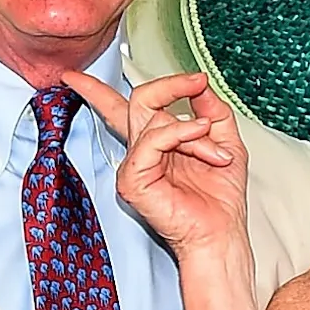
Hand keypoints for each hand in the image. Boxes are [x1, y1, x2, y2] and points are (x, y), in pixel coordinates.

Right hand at [65, 67, 248, 264]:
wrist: (220, 233)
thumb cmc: (220, 200)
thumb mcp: (225, 141)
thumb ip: (212, 110)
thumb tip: (200, 86)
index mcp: (156, 144)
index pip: (121, 108)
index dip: (99, 89)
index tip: (84, 75)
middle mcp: (142, 153)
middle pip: (138, 100)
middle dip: (170, 86)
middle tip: (196, 81)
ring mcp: (134, 166)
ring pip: (154, 119)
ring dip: (195, 131)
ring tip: (216, 154)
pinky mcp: (133, 180)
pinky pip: (152, 140)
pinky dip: (179, 133)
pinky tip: (198, 137)